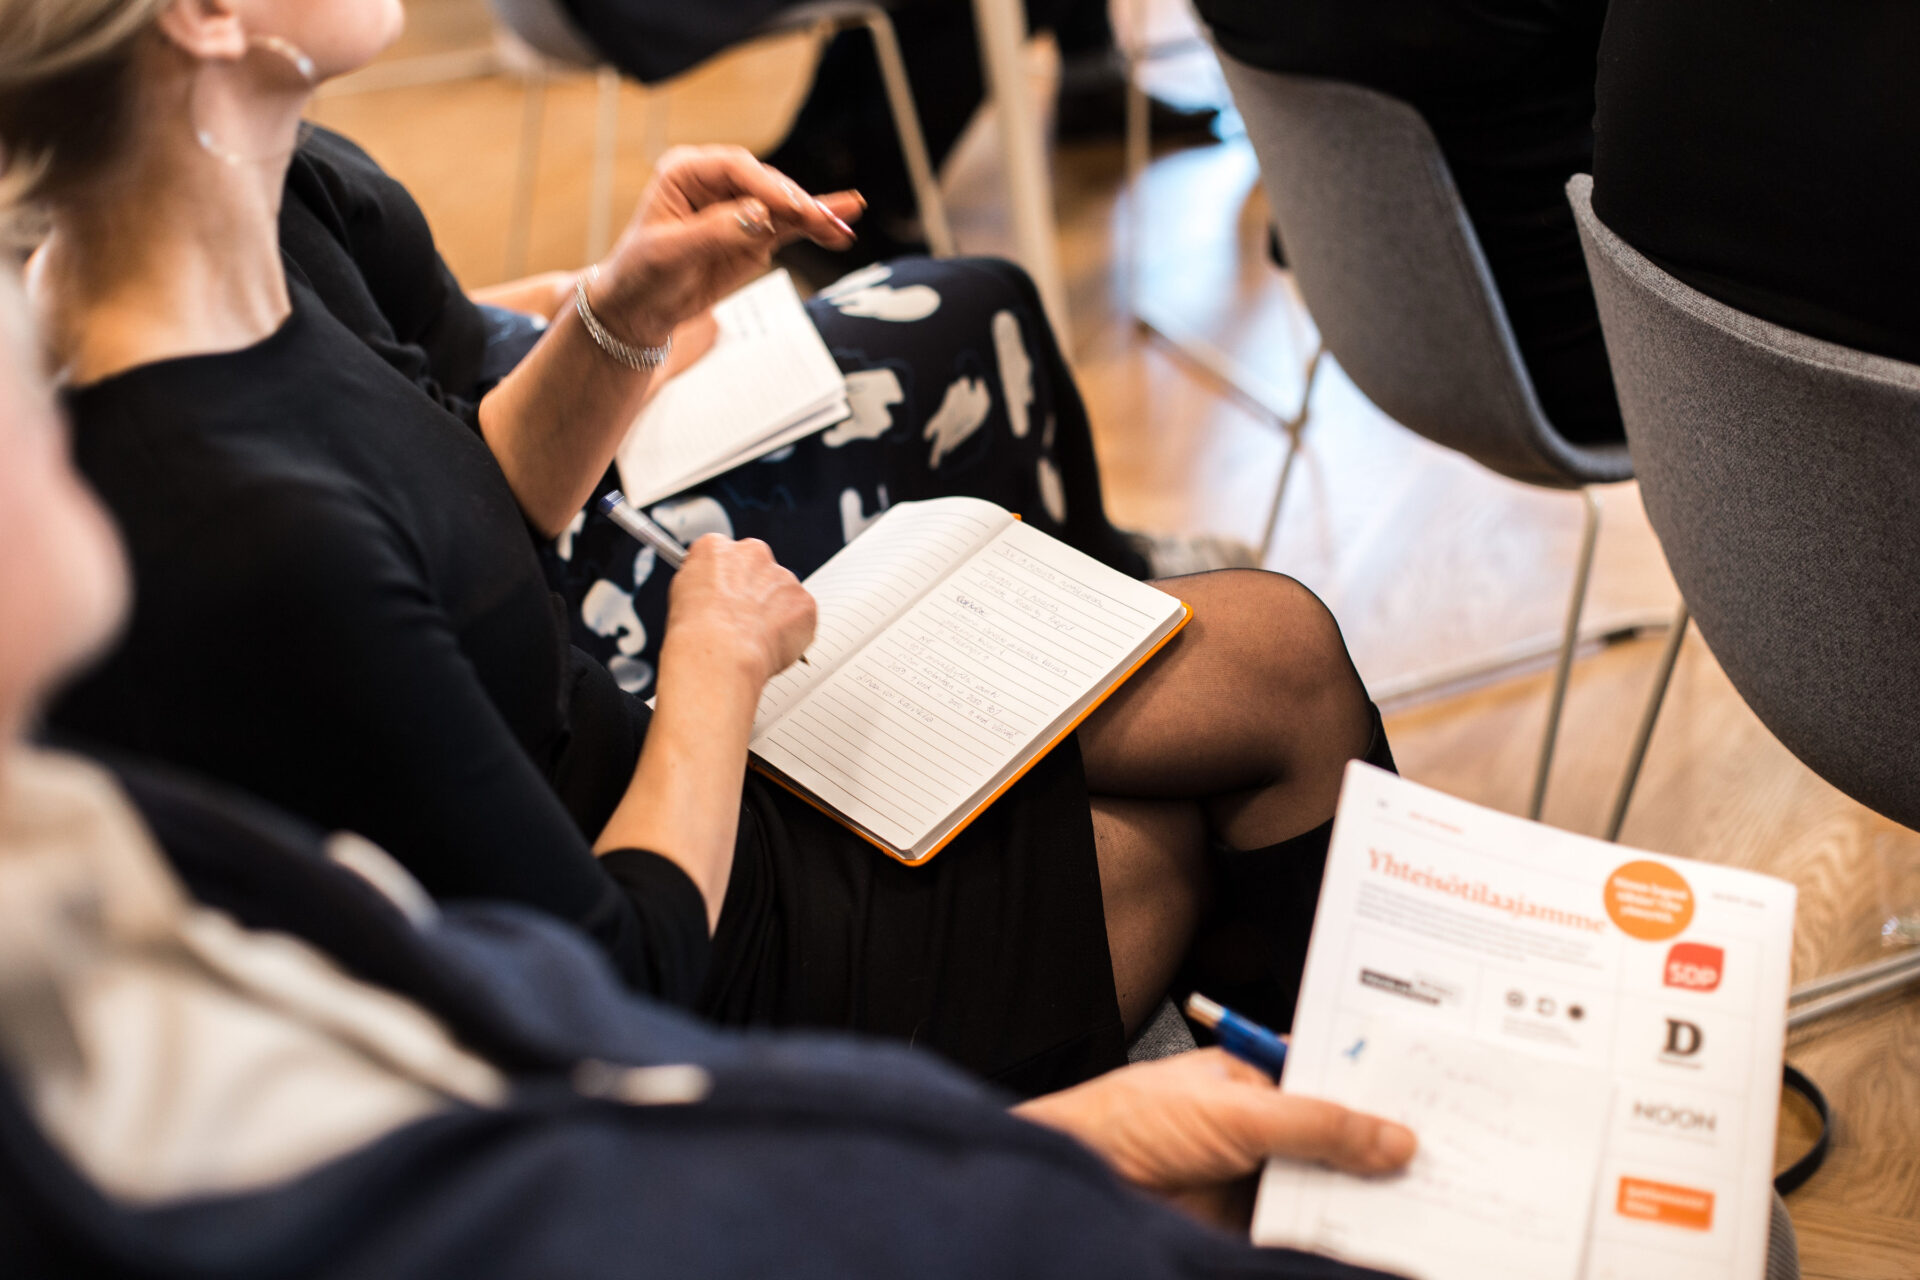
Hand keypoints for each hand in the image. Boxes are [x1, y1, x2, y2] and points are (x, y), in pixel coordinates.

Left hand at [592, 146, 864, 344]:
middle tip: (823, 221)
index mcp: (685, 172)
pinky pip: (790, 227)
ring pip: (784, 205)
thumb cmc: (642, 274)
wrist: (641, 308)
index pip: (735, 168)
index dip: (766, 185)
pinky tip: (841, 226)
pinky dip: (814, 228)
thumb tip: (759, 215)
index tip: (791, 208)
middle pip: (766, 183)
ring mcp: (738, 207)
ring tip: (845, 224)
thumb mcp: (670, 253)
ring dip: (816, 215)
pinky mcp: (754, 233)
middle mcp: (715, 182)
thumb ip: (715, 231)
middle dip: (798, 202)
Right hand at [661, 534, 816, 685]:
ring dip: (774, 613)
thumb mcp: (680, 594)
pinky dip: (791, 632)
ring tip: (754, 639)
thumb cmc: (696, 630)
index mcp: (717, 548)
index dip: (724, 582)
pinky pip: (800, 616)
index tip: (724, 598)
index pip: (724, 556)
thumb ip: (702, 583)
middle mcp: (752, 553)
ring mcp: (782, 576)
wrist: (722, 652)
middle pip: (758, 570)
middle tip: (742, 621)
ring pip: (782, 594)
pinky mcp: (804, 601)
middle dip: (753, 593)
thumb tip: (710, 592)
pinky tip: (772, 646)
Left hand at [1014, 1049, 1415, 1228]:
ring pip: (1329, 1194)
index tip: (1439, 1111)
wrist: (1081, 1186)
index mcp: (1256, 1081)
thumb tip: (1392, 1137)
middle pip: (1339, 1145)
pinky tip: (1379, 1244)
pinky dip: (1338, 1240)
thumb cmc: (1130, 1122)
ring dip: (1370, 1205)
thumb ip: (1316, 1124)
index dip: (1380, 1098)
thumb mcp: (1236, 1110)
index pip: (1333, 1084)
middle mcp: (1262, 1131)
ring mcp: (1257, 1183)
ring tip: (1434, 1211)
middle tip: (1452, 1168)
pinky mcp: (1251, 1232)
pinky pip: (1307, 1235)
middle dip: (1386, 1157)